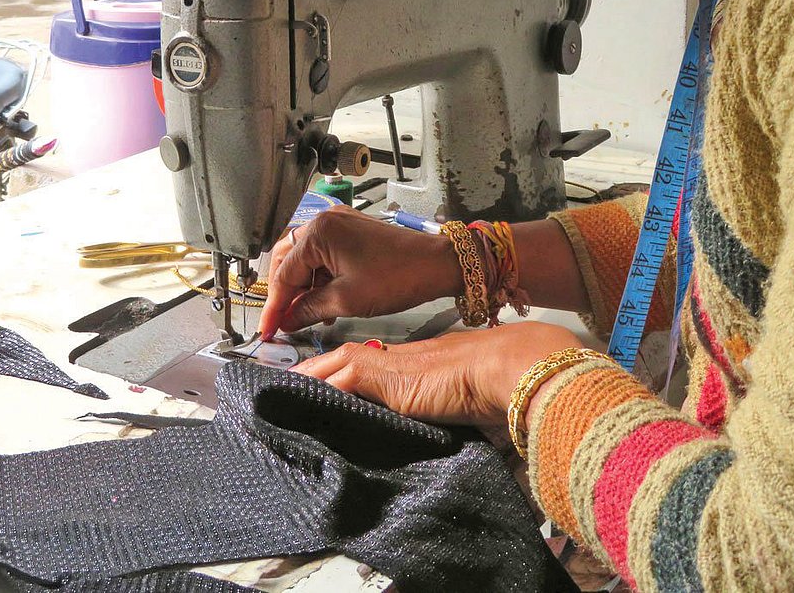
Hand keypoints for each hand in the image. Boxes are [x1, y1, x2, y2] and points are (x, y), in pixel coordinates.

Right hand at [259, 206, 461, 339]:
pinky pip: (322, 257)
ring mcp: (338, 225)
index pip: (284, 274)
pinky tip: (322, 302)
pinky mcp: (350, 233)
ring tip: (303, 317)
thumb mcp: (346, 300)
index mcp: (319, 232)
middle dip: (284, 294)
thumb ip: (309, 310)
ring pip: (304, 260)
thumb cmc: (399, 275)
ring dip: (302, 288)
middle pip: (288, 261)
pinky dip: (318, 280)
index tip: (267, 328)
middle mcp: (324, 221)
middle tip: (281, 322)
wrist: (437, 265)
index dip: (274, 306)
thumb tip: (287, 321)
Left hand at [293, 322, 582, 426]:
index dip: (345, 373)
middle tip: (287, 384)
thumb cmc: (503, 389)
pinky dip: (316, 386)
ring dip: (308, 378)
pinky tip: (296, 395)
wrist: (512, 369)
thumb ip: (448, 413)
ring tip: (281, 390)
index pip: (371, 365)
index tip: (325, 383)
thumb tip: (451, 435)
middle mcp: (400, 357)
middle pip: (345, 360)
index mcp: (419, 362)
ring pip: (336, 365)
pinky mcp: (384, 375)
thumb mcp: (469, 405)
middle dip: (316, 372)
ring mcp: (391, 363)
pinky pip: (339, 378)